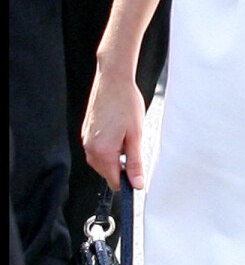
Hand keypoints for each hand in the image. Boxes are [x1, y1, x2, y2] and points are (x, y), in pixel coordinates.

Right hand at [81, 66, 145, 189]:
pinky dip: (108, 148)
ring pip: (101, 161)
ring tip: (126, 137)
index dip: (127, 181)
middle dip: (120, 167)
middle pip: (106, 172)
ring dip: (115, 157)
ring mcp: (85, 139)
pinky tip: (118, 133)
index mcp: (102, 151)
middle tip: (133, 147)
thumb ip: (135, 163)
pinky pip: (97, 149)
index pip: (113, 180)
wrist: (113, 81)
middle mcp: (89, 148)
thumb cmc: (126, 103)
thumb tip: (136, 183)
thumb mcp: (136, 136)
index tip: (137, 176)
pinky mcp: (86, 132)